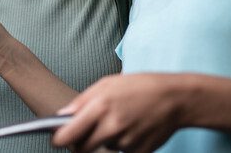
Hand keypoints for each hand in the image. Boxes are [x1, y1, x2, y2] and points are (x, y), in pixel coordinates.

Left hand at [52, 73, 185, 152]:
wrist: (175, 98)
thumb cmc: (139, 86)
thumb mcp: (107, 84)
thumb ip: (82, 101)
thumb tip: (62, 115)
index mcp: (100, 107)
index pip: (69, 134)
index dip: (59, 140)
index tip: (56, 140)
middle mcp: (111, 127)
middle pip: (83, 148)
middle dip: (80, 143)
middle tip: (86, 131)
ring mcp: (125, 142)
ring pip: (104, 147)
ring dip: (105, 138)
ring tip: (120, 118)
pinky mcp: (138, 152)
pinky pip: (122, 151)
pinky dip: (123, 142)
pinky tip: (133, 126)